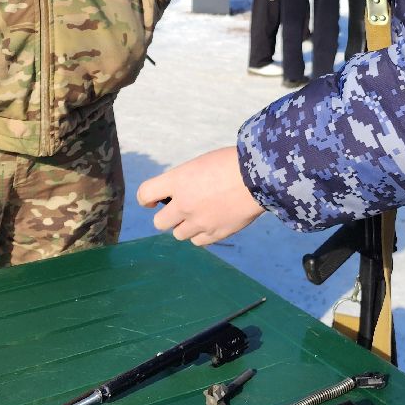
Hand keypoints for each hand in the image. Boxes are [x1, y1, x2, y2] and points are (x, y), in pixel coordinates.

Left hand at [137, 146, 265, 245]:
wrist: (259, 177)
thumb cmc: (231, 163)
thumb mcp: (201, 163)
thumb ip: (185, 181)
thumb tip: (178, 194)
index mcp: (177, 181)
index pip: (145, 194)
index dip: (147, 199)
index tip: (155, 200)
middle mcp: (183, 204)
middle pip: (159, 222)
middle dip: (168, 216)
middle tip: (181, 209)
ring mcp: (199, 222)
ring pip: (178, 234)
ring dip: (185, 226)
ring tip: (201, 214)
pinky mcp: (215, 234)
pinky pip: (198, 241)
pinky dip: (201, 234)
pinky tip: (212, 222)